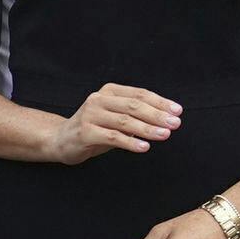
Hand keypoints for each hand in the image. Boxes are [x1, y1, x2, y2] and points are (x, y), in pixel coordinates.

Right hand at [45, 82, 181, 164]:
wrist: (61, 140)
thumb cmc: (95, 129)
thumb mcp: (115, 118)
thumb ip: (135, 117)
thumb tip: (166, 120)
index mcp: (109, 91)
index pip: (139, 94)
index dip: (160, 102)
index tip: (178, 111)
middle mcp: (99, 99)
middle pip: (134, 106)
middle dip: (157, 115)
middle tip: (175, 124)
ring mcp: (91, 115)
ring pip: (125, 121)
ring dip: (147, 129)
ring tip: (165, 135)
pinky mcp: (85, 132)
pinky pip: (113, 137)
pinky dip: (130, 142)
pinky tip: (144, 147)